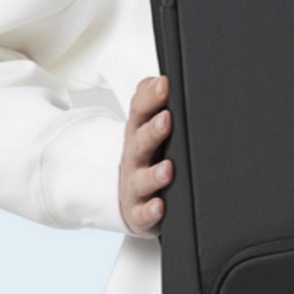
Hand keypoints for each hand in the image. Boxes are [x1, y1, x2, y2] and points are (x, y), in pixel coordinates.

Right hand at [119, 74, 173, 237]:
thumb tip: (157, 79)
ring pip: (142, 180)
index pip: (140, 111)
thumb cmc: (143, 158)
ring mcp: (135, 186)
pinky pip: (143, 214)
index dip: (151, 97)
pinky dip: (151, 211)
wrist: (126, 197)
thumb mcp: (143, 127)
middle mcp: (134, 158)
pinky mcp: (138, 212)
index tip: (164, 85)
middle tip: (166, 120)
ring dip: (155, 174)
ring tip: (168, 169)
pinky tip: (159, 206)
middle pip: (140, 142)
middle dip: (153, 131)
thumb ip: (149, 102)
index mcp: (137, 133)